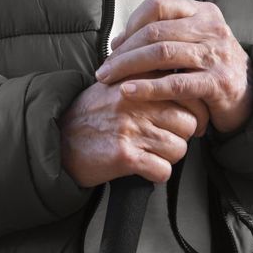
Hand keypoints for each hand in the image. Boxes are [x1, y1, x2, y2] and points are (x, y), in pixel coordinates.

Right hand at [58, 78, 209, 187]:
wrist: (57, 140)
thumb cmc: (90, 114)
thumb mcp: (116, 83)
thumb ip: (146, 79)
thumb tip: (183, 82)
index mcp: (137, 81)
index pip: (188, 93)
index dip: (194, 112)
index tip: (189, 120)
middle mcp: (136, 102)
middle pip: (189, 123)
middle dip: (181, 136)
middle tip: (165, 140)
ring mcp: (131, 128)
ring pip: (179, 149)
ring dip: (168, 156)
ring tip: (150, 153)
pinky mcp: (125, 156)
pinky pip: (163, 170)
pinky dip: (157, 173)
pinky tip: (143, 167)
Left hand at [94, 0, 252, 134]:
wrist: (249, 98)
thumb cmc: (211, 69)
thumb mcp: (191, 43)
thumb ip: (160, 37)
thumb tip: (117, 41)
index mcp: (203, 12)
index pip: (159, 5)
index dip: (132, 23)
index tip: (115, 45)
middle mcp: (212, 29)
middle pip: (155, 31)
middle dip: (124, 50)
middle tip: (103, 68)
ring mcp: (217, 54)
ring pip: (162, 54)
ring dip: (128, 67)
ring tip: (108, 79)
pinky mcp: (219, 83)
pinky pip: (176, 83)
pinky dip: (148, 87)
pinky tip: (128, 91)